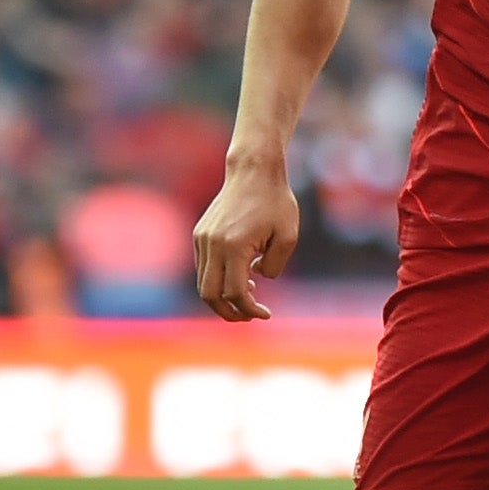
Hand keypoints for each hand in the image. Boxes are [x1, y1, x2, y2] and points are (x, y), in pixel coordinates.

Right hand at [193, 160, 298, 321]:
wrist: (253, 172)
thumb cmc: (276, 203)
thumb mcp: (288, 236)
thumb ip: (274, 265)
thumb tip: (255, 279)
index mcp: (234, 247)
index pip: (235, 292)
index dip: (249, 309)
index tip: (265, 314)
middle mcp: (212, 245)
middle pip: (209, 294)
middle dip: (228, 312)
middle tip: (249, 317)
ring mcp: (202, 239)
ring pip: (203, 283)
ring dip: (222, 297)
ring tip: (248, 296)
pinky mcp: (199, 235)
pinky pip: (203, 268)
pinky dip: (217, 280)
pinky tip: (241, 277)